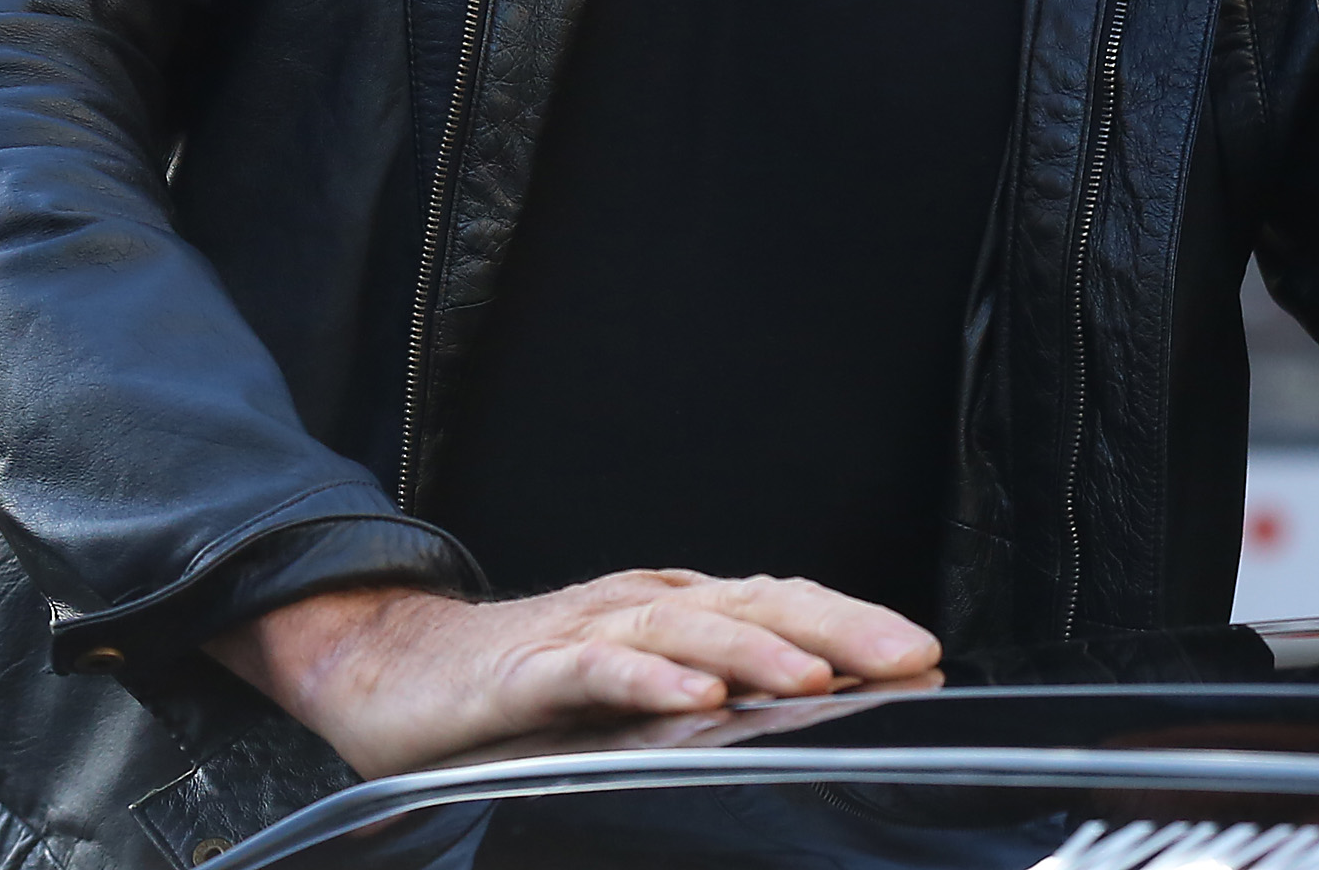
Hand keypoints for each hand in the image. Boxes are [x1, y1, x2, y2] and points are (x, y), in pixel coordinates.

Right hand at [206, 572, 938, 778]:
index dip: (856, 624)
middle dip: (841, 630)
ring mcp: (589, 629)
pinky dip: (650, 679)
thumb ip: (707, 692)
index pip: (785, 601)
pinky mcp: (530, 667)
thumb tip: (810, 718)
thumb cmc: (523, 686)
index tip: (926, 658)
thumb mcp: (635, 687)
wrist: (393, 669)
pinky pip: (598, 668)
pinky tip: (695, 698)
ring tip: (816, 682)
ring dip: (758, 651)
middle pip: (759, 603)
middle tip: (911, 660)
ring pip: (690, 627)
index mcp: (679, 609)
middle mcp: (646, 605)